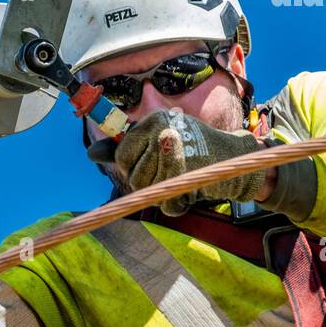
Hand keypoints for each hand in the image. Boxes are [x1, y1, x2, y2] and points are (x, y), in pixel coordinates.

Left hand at [114, 108, 265, 215]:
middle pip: (134, 177)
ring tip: (179, 182)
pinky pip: (167, 203)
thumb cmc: (191, 149)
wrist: (234, 158)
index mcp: (153, 121)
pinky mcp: (189, 174)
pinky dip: (176, 205)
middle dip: (148, 184)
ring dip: (163, 195)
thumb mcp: (157, 142)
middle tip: (169, 175)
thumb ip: (125, 149)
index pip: (122, 157)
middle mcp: (163, 132)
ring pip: (148, 191)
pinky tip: (187, 193)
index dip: (131, 168)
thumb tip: (91, 154)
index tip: (149, 166)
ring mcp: (176, 153)